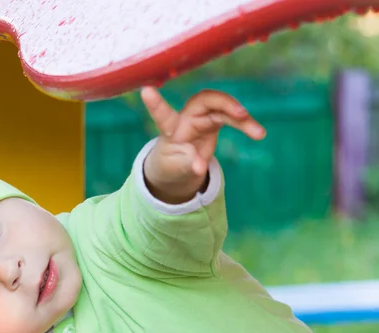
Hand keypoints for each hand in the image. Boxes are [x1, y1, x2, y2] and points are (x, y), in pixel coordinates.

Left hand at [141, 87, 265, 203]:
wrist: (179, 163)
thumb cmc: (172, 164)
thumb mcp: (176, 169)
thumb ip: (187, 166)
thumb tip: (199, 169)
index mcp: (170, 130)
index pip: (163, 115)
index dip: (156, 104)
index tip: (145, 91)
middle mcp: (186, 118)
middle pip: (204, 101)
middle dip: (223, 103)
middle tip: (241, 114)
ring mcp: (202, 117)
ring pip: (223, 109)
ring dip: (241, 118)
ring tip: (259, 133)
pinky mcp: (214, 120)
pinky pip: (232, 119)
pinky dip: (245, 125)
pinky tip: (259, 133)